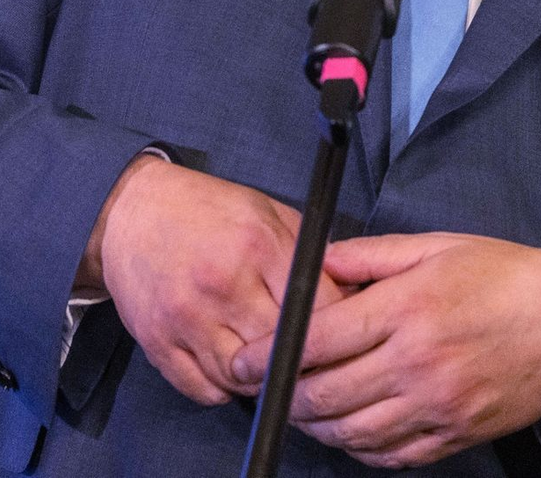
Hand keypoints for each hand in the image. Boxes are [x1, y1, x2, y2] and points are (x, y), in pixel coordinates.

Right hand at [89, 157, 343, 406]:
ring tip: (275, 365)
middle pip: (281, 349)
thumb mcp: (270, 211)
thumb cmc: (210, 209)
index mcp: (260, 246)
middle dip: (304, 357)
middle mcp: (224, 285)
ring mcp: (188, 319)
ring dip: (264, 378)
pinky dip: (226, 387)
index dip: (338, 325)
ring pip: (243, 378)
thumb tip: (347, 289)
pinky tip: (237, 368)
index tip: (345, 331)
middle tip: (315, 356)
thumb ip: (307, 250)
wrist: (134, 211)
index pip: (316, 306)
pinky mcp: (158, 344)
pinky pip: (204, 390)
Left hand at [232, 233, 540, 468]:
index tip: (243, 359)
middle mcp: (419, 362)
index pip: (320, 340)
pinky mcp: (452, 436)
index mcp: (411, 307)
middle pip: (324, 396)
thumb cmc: (505, 275)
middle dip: (283, 394)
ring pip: (349, 434)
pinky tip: (351, 426)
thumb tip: (319, 262)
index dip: (270, 353)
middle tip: (265, 385)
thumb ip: (372, 255)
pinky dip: (358, 447)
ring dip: (314, 425)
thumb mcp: (438, 246)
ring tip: (304, 405)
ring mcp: (436, 407)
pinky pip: (388, 456)